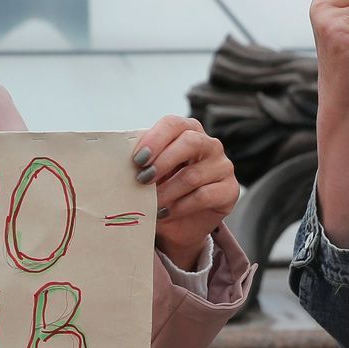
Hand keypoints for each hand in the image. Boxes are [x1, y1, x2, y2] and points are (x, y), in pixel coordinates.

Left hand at [134, 115, 237, 271]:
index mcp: (188, 131)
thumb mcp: (150, 171)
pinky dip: (180, 206)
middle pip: (190, 142)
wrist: (178, 223)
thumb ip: (142, 160)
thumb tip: (118, 157)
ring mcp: (223, 166)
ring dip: (167, 191)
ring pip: (193, 175)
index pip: (173, 124)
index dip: (154, 139)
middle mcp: (210, 145)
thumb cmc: (161, 189)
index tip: (137, 160)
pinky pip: (204, 196)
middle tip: (142, 179)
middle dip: (163, 161)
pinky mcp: (230, 190)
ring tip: (151, 203)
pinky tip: (166, 213)